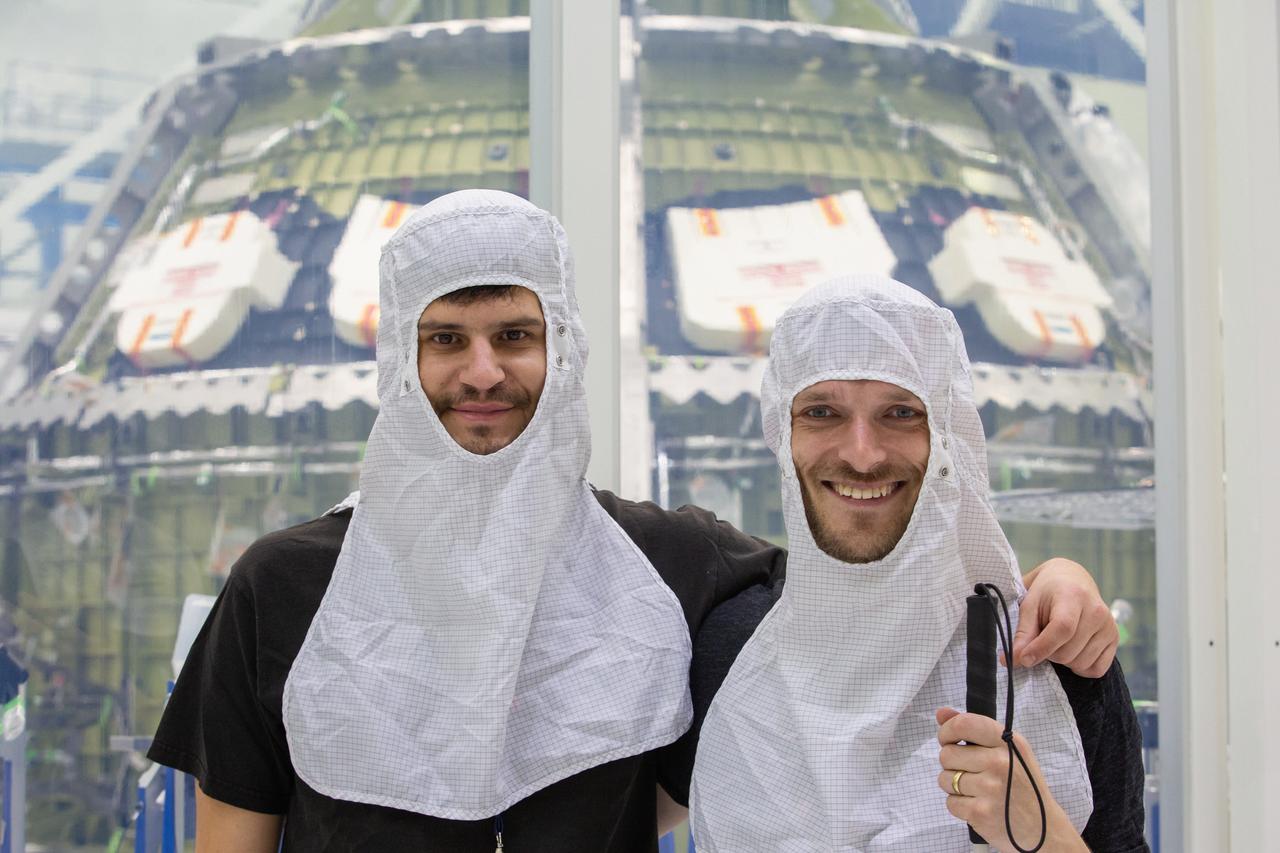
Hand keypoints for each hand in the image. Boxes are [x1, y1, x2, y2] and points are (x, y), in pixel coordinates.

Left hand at [935, 708, 1085, 852]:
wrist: (1043, 829)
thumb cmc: (1022, 786)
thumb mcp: (1008, 751)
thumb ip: (973, 729)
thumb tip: (940, 713)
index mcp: (1008, 742)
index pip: (964, 724)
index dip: (947, 731)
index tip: (949, 740)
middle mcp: (999, 762)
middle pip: (947, 754)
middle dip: (952, 764)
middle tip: (972, 772)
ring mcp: (990, 788)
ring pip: (945, 779)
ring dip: (955, 786)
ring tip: (977, 790)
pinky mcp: (980, 812)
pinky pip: (950, 802)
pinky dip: (960, 805)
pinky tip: (979, 805)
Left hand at [1015, 558, 1116, 676]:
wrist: (1072, 580)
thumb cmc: (1047, 593)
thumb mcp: (1029, 605)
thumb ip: (1023, 633)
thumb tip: (1012, 659)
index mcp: (1073, 596)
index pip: (1062, 629)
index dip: (1042, 648)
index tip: (1025, 658)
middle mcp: (1097, 611)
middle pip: (1068, 652)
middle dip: (1049, 653)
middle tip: (1044, 637)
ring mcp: (1109, 626)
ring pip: (1081, 663)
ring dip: (1063, 660)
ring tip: (1059, 640)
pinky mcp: (1115, 639)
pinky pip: (1096, 669)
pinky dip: (1080, 667)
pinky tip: (1073, 650)